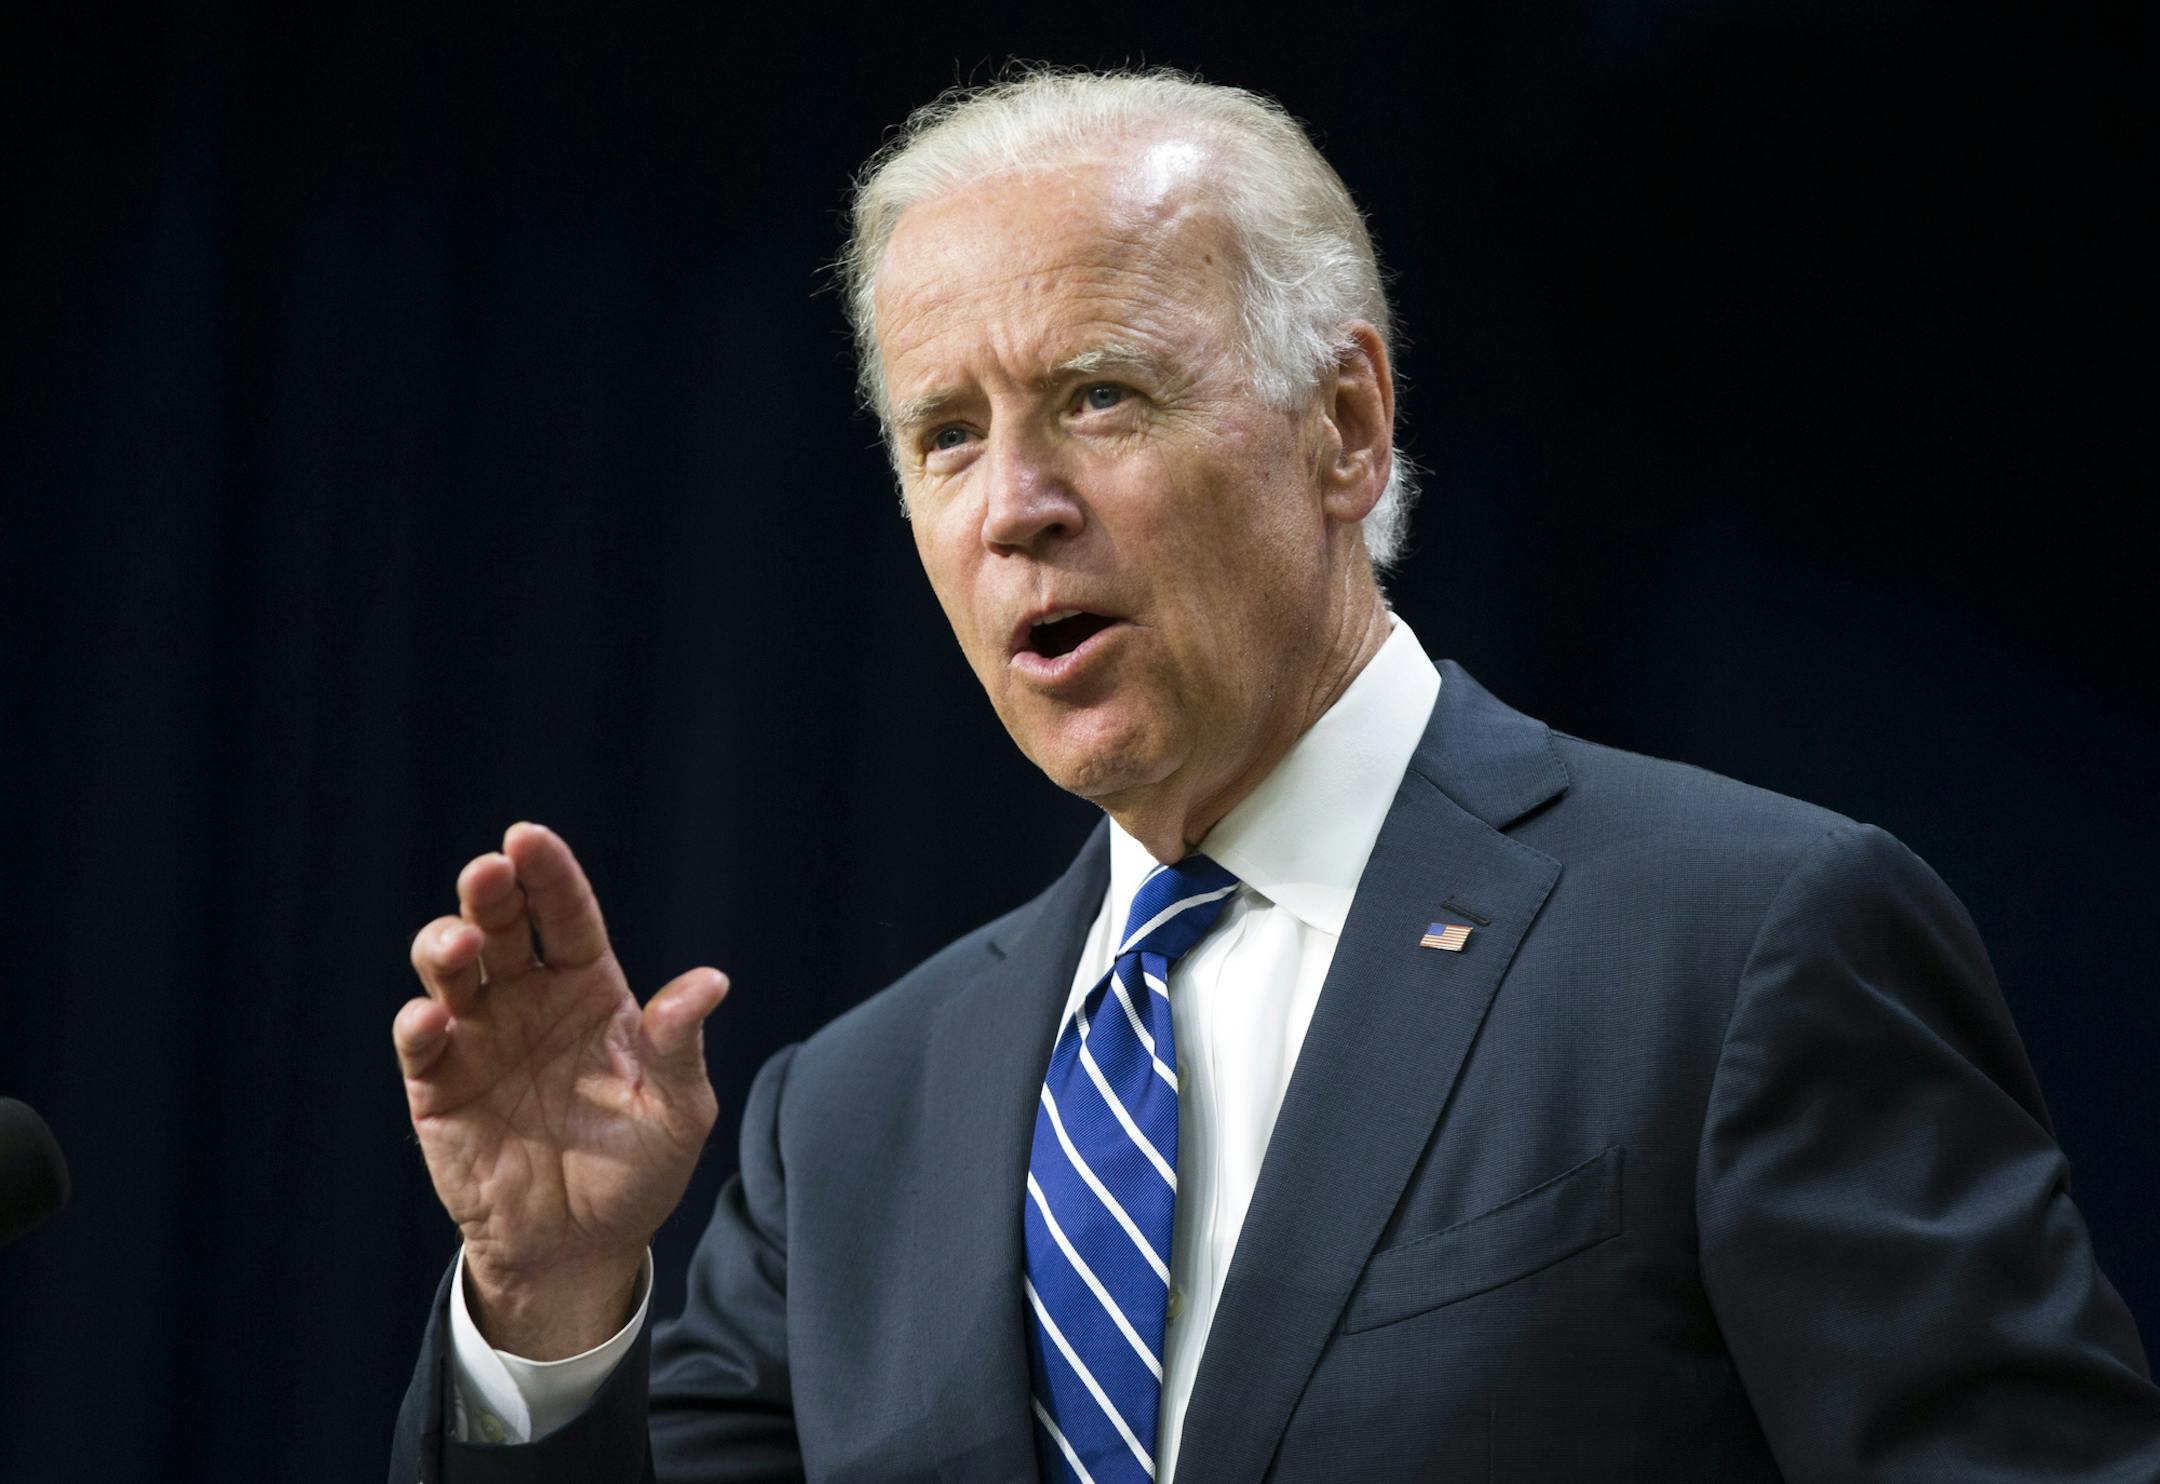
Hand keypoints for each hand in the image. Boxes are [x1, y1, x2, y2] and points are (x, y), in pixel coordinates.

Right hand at [393, 823, 728, 1357]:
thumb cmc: (639, 1168)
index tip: (528, 836)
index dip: (548, 874)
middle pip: (501, 925)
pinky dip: (420, 1022)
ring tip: (461, 944)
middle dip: (490, 891)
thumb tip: (709, 981)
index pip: (567, 916)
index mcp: (590, 990)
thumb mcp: (677, 1109)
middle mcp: (529, 1000)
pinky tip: (435, 1016)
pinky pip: (421, 1042)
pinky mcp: (439, 1087)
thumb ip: (679, 1045)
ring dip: (446, 945)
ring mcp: (480, 1039)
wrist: (583, 1247)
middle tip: (488, 872)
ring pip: (450, 970)